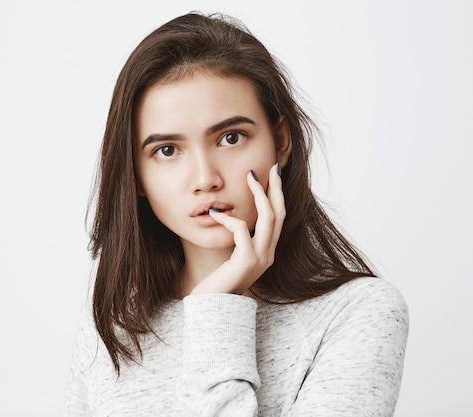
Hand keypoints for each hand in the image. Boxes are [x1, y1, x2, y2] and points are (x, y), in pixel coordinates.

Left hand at [190, 164, 284, 295]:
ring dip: (259, 194)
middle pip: (279, 214)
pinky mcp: (246, 261)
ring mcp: (260, 258)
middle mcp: (268, 255)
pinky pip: (241, 230)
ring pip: (268, 218)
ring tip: (250, 177)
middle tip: (269, 168)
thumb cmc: (217, 283)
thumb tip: (233, 219)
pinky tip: (215, 213)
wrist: (212, 308)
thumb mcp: (232, 259)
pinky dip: (229, 218)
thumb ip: (238, 242)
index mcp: (266, 253)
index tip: (273, 176)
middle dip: (276, 189)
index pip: (278, 219)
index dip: (277, 196)